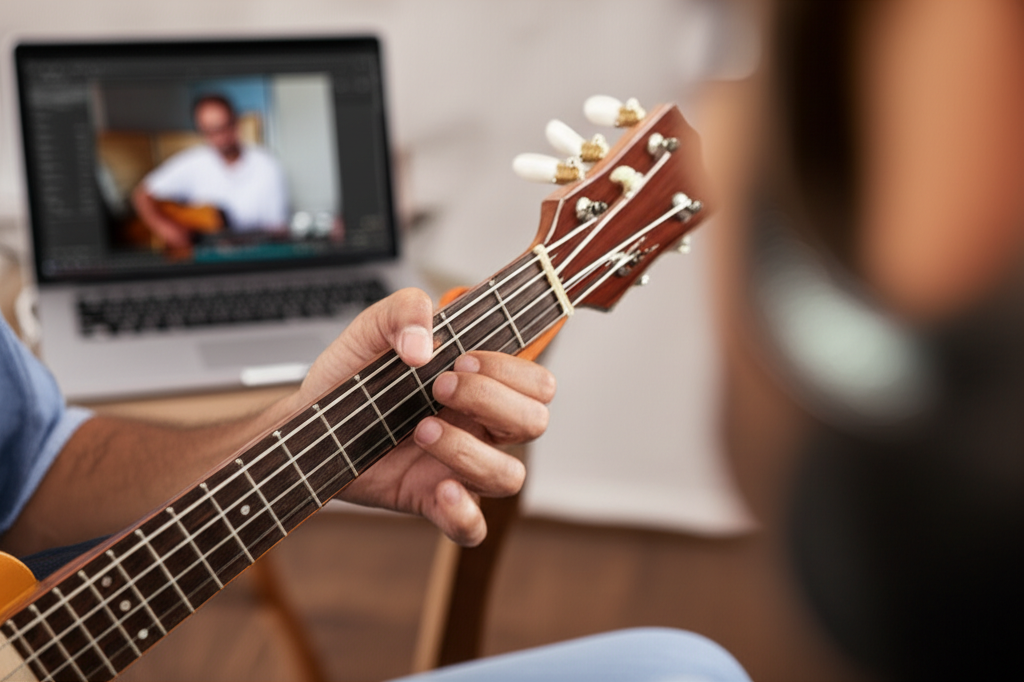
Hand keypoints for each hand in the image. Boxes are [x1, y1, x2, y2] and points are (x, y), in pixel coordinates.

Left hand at [297, 288, 555, 545]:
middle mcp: (480, 426)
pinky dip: (464, 513)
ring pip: (508, 476)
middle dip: (491, 400)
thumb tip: (425, 345)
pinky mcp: (432, 501)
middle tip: (439, 387)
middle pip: (534, 423)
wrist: (308, 419)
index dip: (511, 370)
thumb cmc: (350, 375)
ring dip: (470, 451)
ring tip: (422, 430)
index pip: (537, 383)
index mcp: (481, 384)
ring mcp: (460, 467)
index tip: (462, 358)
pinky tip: (438, 488)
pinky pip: (472, 527)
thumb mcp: (372, 329)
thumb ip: (404, 310)